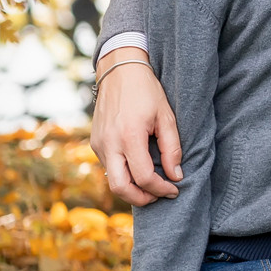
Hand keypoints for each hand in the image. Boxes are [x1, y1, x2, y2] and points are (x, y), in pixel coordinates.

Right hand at [93, 49, 180, 203]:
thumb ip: (172, 148)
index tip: (174, 189)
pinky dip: (124, 175)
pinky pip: (109, 168)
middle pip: (121, 188)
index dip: (161, 189)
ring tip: (152, 185)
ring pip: (112, 180)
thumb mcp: (167, 117)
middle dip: (142, 199)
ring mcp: (98, 144)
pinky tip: (139, 169)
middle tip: (160, 196)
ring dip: (132, 188)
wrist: (119, 72)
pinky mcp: (95, 143)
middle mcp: (109, 144)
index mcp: (129, 137)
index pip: (144, 177)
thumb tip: (176, 176)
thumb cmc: (147, 92)